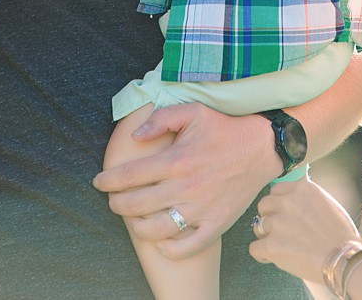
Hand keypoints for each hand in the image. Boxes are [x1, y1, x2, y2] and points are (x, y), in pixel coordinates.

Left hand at [93, 104, 280, 259]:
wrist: (262, 148)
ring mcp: (201, 209)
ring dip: (137, 227)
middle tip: (113, 201)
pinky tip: (161, 243)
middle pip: (136, 205)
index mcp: (176, 160)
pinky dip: (170, 249)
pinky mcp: (216, 223)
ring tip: (133, 220)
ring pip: (156, 229)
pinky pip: (188, 245)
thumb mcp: (193, 112)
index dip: (107, 181)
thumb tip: (135, 135)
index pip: (129, 176)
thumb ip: (161, 120)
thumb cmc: (225, 129)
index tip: (98, 182)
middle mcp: (185, 187)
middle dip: (116, 204)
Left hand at [248, 178, 359, 281]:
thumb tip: (292, 199)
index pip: (277, 190)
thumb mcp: (327, 203)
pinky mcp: (271, 245)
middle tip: (280, 231)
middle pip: (263, 205)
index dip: (279, 204)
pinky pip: (254, 248)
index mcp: (302, 188)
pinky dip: (262, 254)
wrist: (344, 258)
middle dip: (269, 217)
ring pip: (258, 226)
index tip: (284, 214)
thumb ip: (306, 199)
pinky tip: (274, 257)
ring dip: (266, 236)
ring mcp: (278, 223)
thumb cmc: (341, 235)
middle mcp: (288, 201)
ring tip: (281, 246)